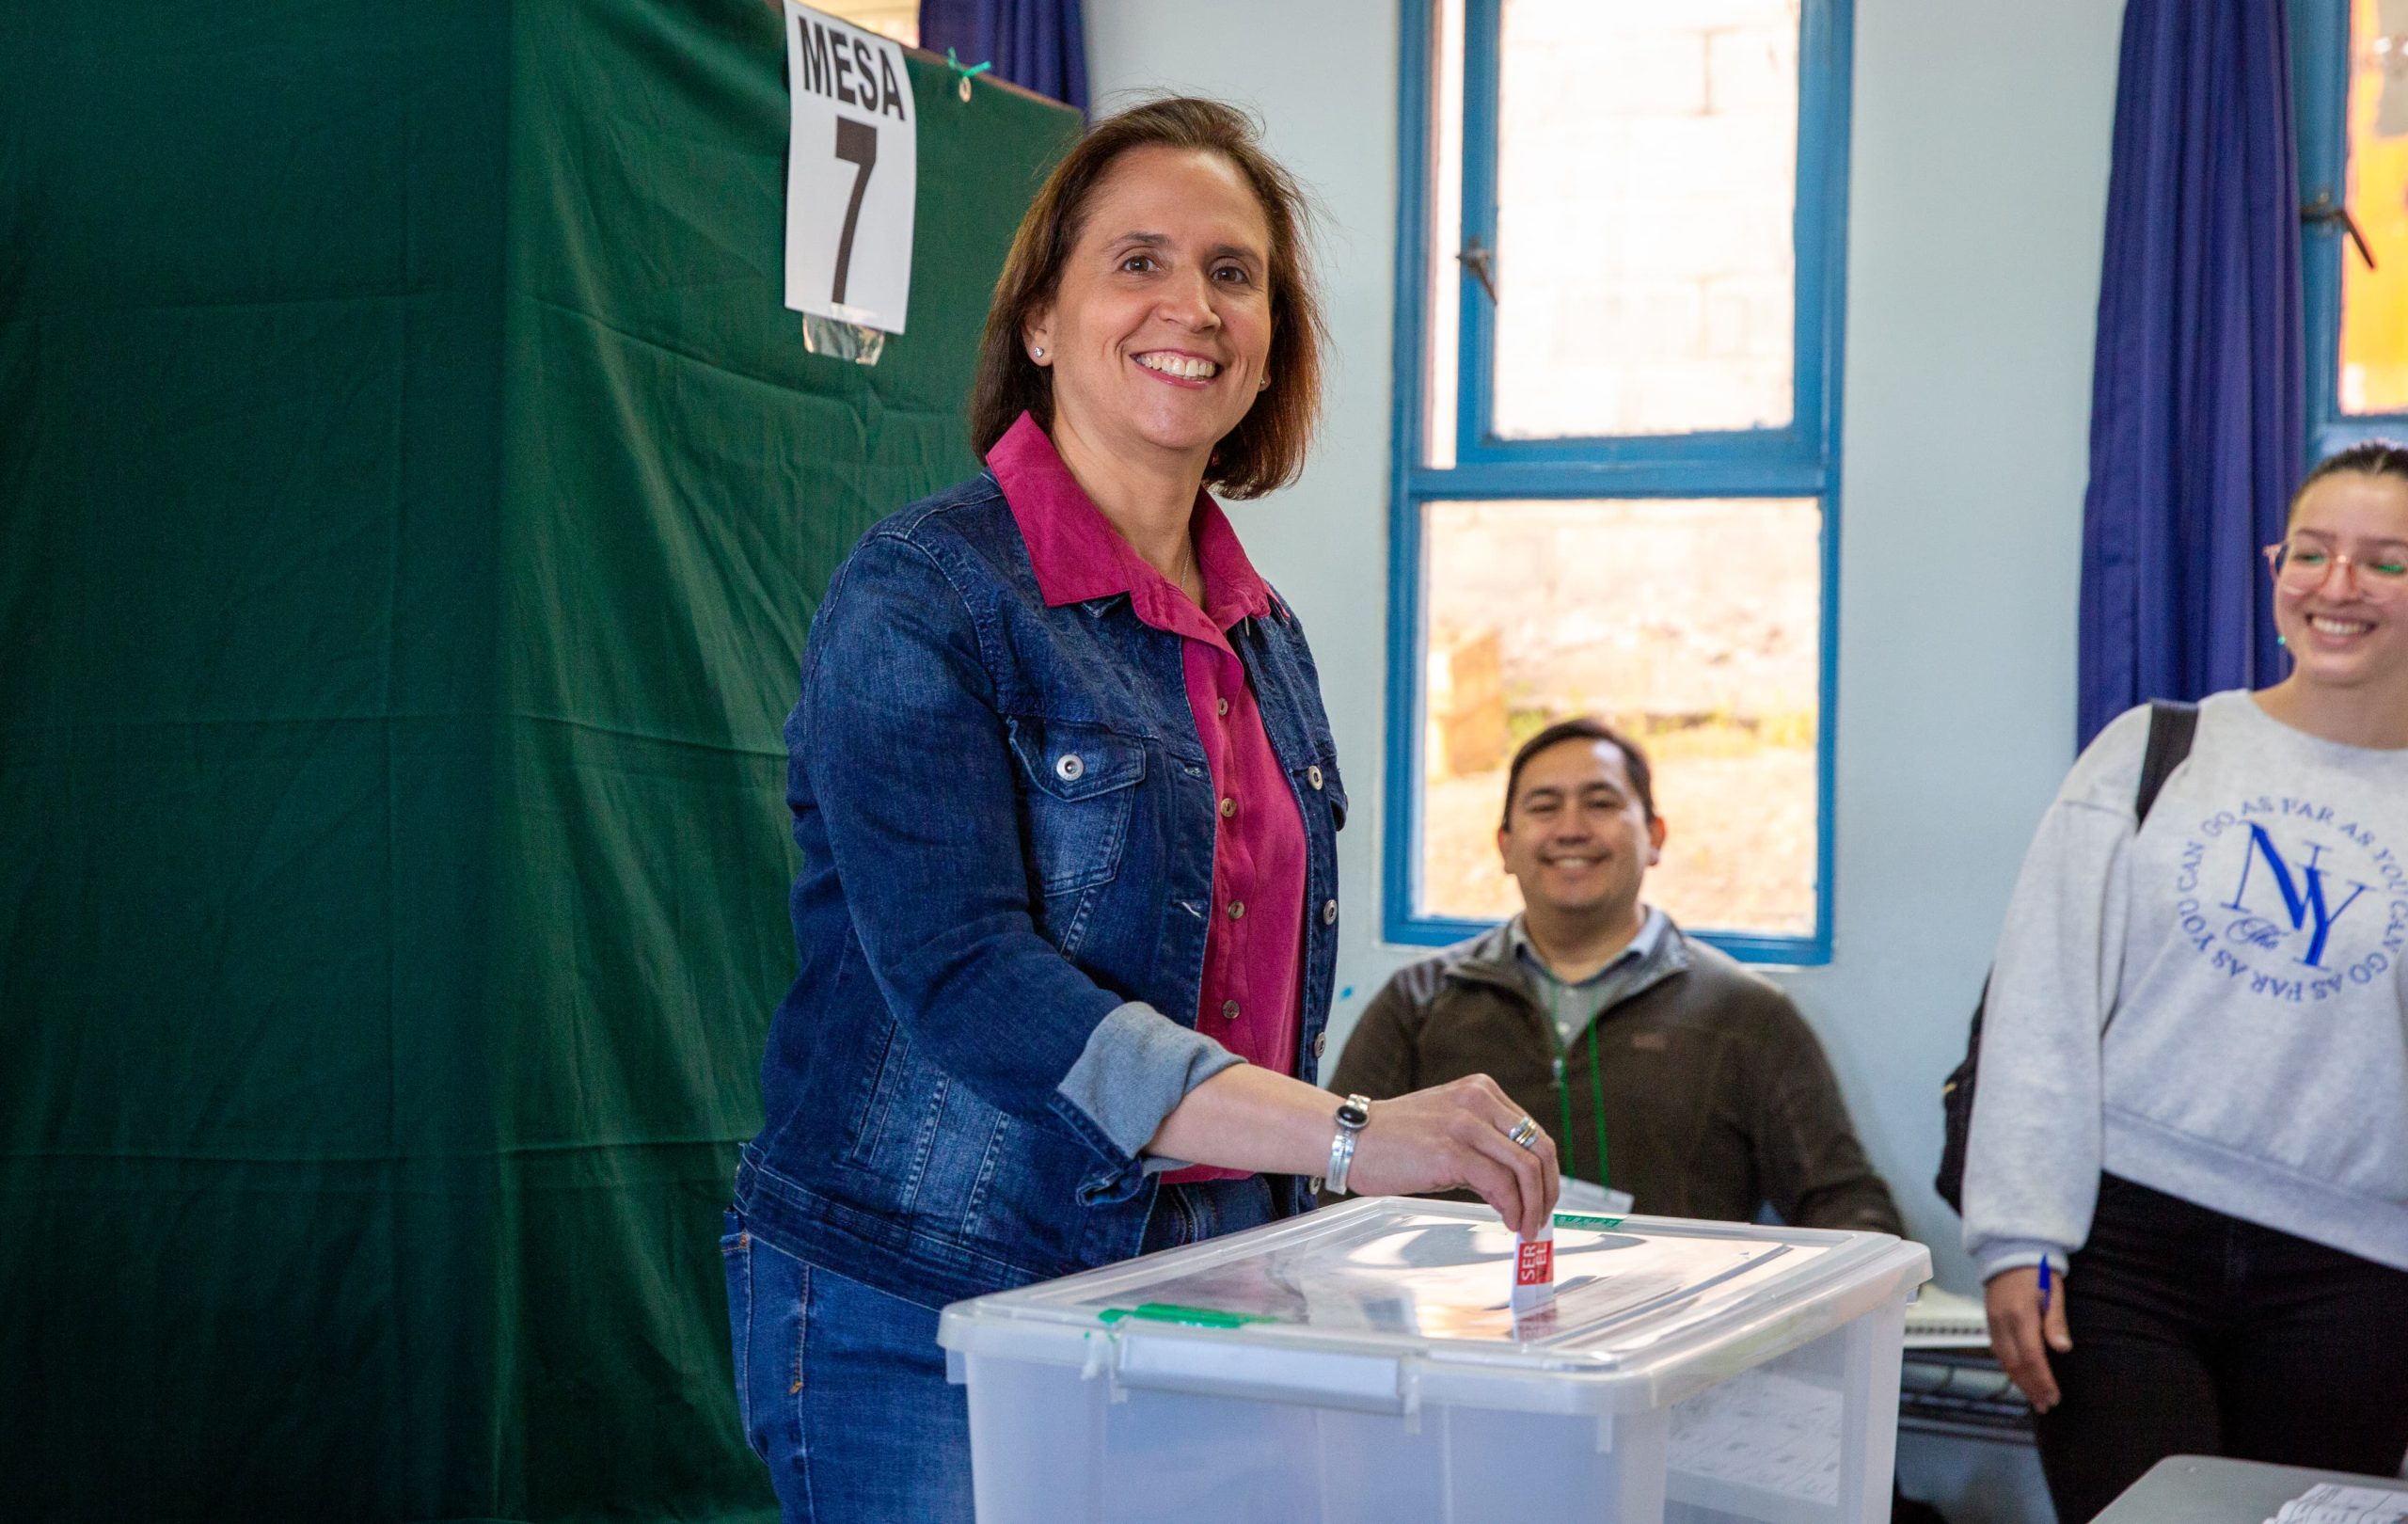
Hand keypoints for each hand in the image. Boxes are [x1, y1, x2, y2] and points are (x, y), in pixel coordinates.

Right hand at [1342, 1074, 1560, 1237]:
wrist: (1348, 1138)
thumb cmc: (1392, 1139)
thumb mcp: (1446, 1128)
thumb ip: (1482, 1150)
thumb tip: (1514, 1191)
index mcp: (1481, 1091)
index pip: (1533, 1132)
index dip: (1546, 1171)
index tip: (1543, 1198)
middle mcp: (1478, 1100)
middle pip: (1540, 1147)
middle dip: (1548, 1189)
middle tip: (1542, 1218)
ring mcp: (1465, 1124)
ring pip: (1526, 1168)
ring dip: (1533, 1205)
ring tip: (1525, 1227)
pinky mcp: (1451, 1152)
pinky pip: (1500, 1184)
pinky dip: (1512, 1208)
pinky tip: (1507, 1221)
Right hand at [1984, 1265, 2071, 1411]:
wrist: (2009, 1252)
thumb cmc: (2038, 1271)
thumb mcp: (2054, 1291)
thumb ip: (2056, 1322)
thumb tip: (2062, 1349)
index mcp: (2020, 1315)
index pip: (2031, 1356)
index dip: (2043, 1380)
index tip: (2055, 1397)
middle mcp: (2002, 1322)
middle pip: (2015, 1363)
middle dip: (2031, 1388)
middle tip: (2046, 1406)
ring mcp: (1993, 1322)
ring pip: (2004, 1360)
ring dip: (2019, 1382)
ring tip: (2035, 1399)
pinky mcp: (1990, 1322)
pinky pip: (1998, 1351)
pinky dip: (2010, 1369)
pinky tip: (2020, 1378)